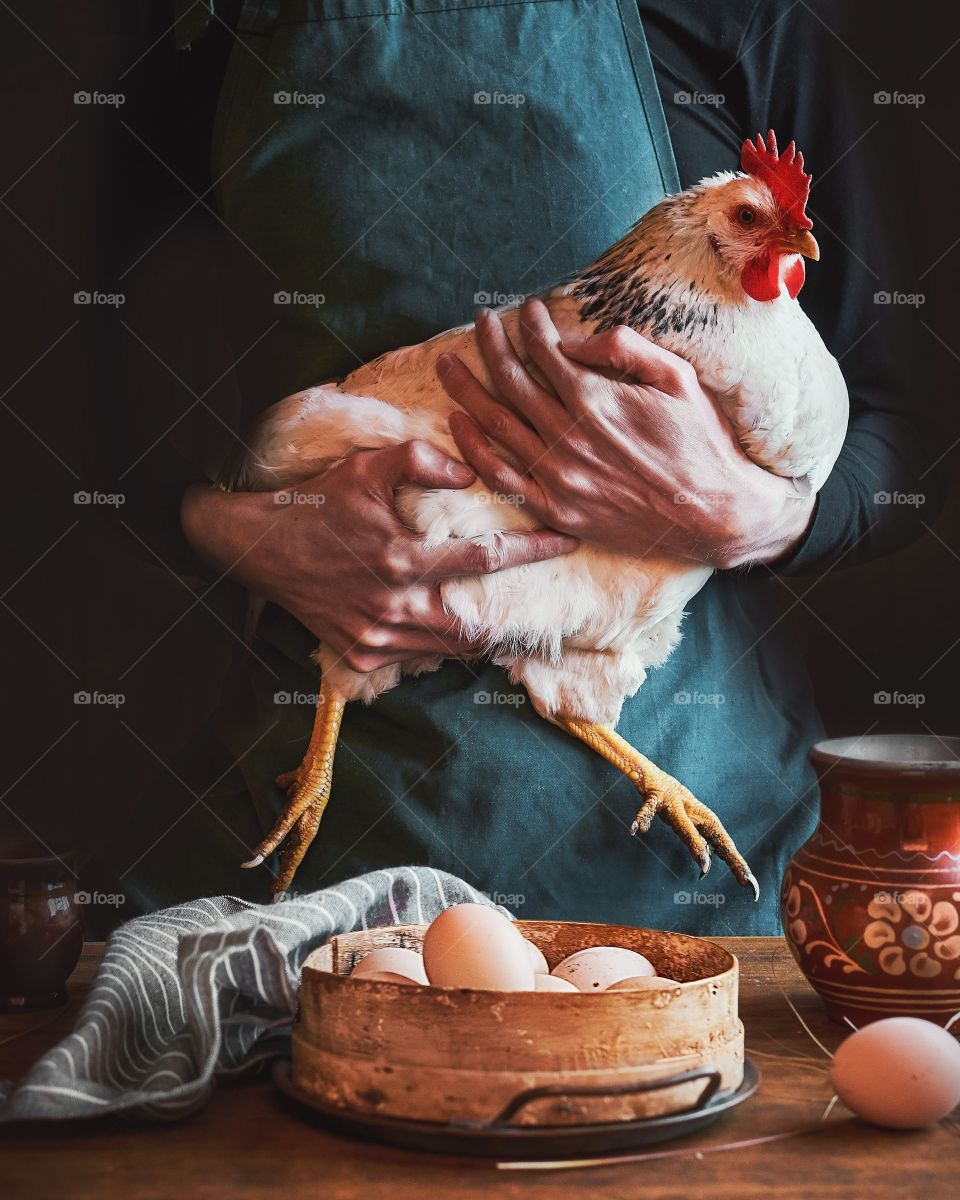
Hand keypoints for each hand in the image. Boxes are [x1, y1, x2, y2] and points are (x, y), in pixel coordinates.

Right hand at [181, 440, 577, 672]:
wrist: (256, 547)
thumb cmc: (316, 504)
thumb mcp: (364, 466)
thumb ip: (420, 460)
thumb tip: (470, 472)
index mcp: (400, 558)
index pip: (484, 558)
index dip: (531, 549)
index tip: (567, 540)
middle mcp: (392, 605)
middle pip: (477, 624)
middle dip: (516, 618)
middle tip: (547, 607)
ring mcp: (375, 636)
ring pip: (449, 649)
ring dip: (483, 637)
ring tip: (513, 625)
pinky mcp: (361, 654)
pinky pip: (416, 656)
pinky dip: (440, 646)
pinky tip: (457, 633)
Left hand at [437, 300, 814, 568]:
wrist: (713, 514)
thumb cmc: (701, 442)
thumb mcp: (677, 378)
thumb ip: (623, 348)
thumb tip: (573, 340)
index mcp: (595, 400)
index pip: (544, 351)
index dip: (530, 325)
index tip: (526, 310)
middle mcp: (567, 436)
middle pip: (511, 381)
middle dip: (489, 344)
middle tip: (479, 322)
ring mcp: (557, 476)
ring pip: (495, 425)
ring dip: (465, 390)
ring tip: (447, 364)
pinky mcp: (556, 509)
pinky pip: (500, 476)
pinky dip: (474, 448)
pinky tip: (459, 423)